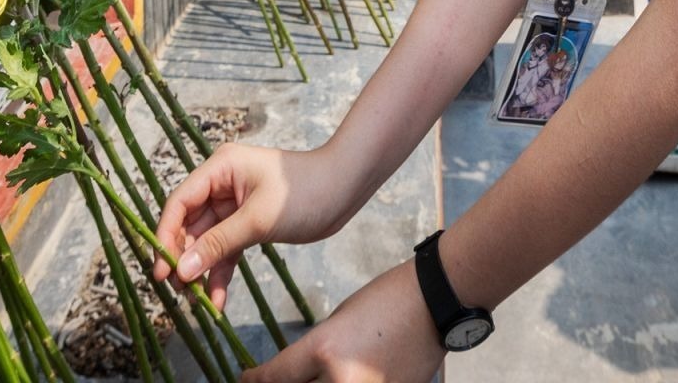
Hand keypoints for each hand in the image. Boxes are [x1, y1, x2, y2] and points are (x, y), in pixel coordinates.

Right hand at [155, 144, 354, 306]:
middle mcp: (222, 184)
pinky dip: (221, 272)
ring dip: (202, 270)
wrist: (345, 189)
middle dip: (183, 258)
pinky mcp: (248, 222)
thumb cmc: (305, 192)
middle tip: (178, 292)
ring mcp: (234, 204)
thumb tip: (182, 269)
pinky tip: (217, 300)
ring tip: (196, 302)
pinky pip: (226, 249)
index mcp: (219, 169)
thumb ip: (218, 244)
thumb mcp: (258, 220)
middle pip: (189, 225)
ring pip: (207, 241)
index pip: (179, 203)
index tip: (161, 270)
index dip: (165, 236)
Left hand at [244, 260, 444, 382]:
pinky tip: (334, 380)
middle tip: (269, 382)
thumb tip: (291, 378)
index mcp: (324, 350)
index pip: (275, 377)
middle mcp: (342, 381)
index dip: (253, 381)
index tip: (244, 380)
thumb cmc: (383, 303)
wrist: (434, 304)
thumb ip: (312, 355)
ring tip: (313, 375)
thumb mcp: (335, 323)